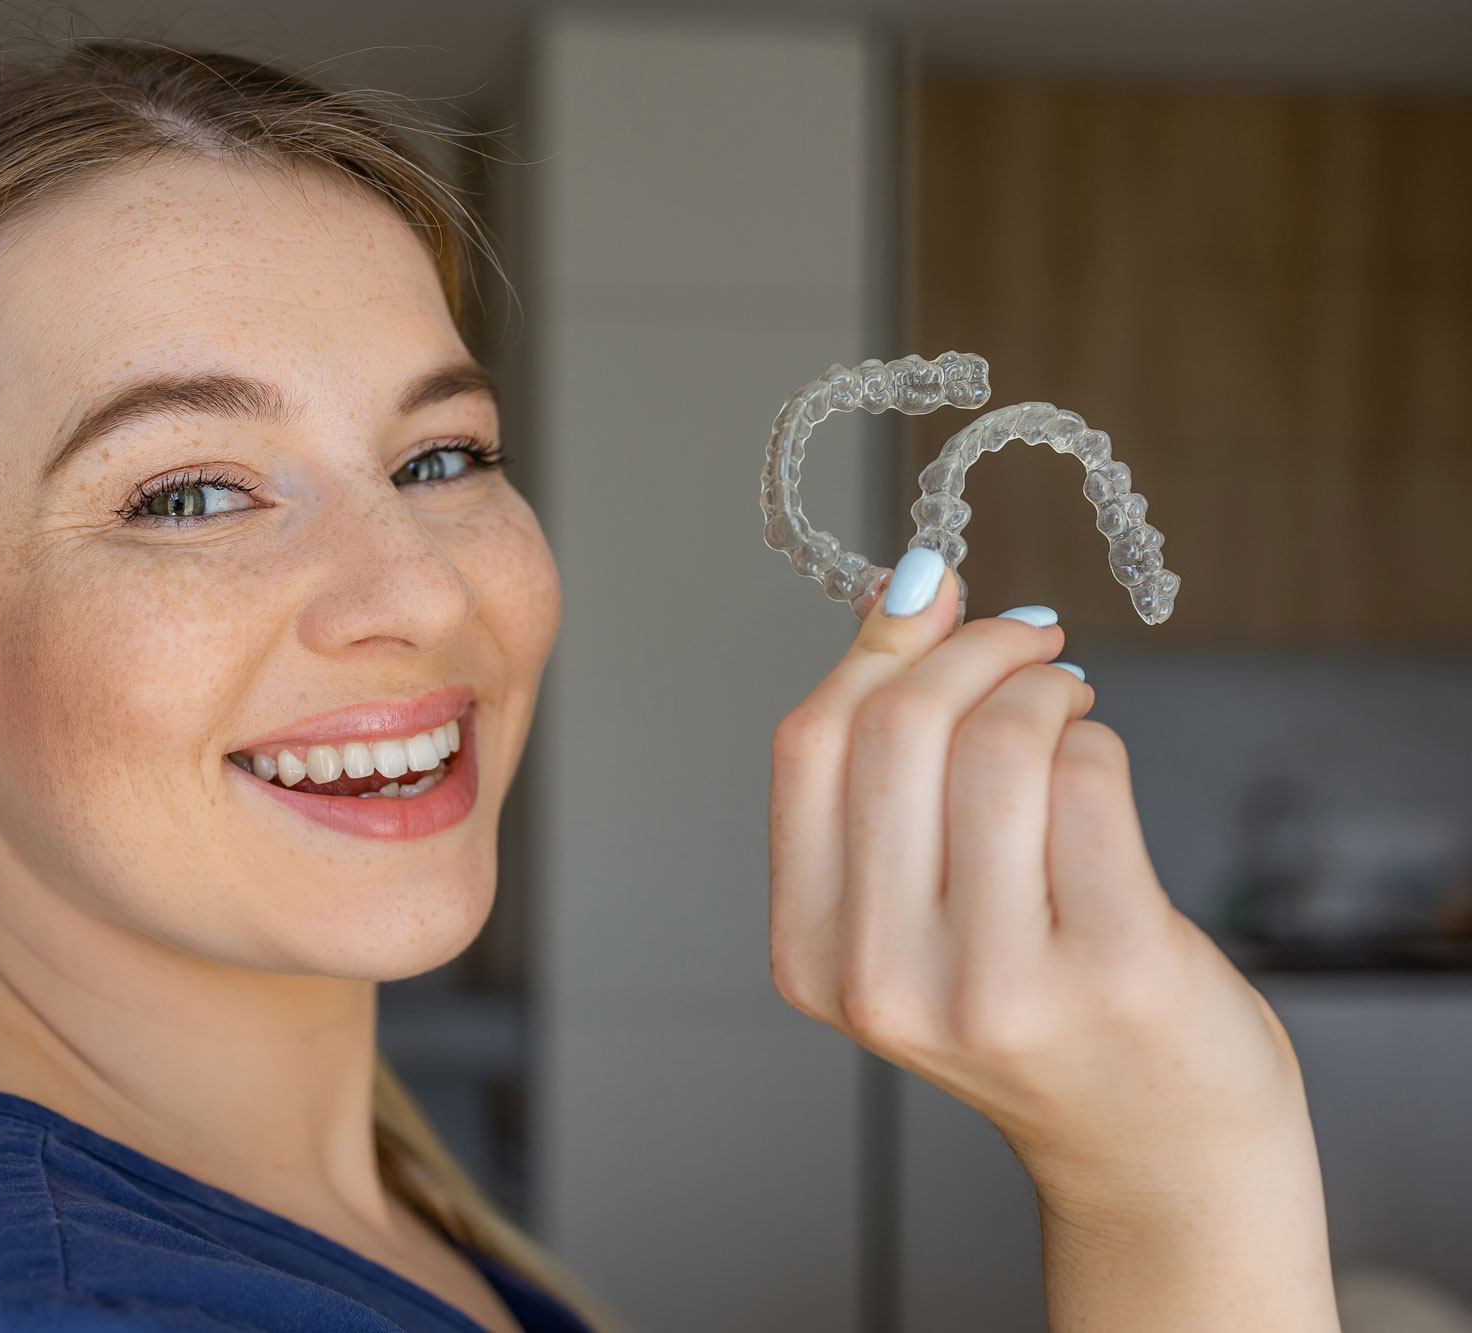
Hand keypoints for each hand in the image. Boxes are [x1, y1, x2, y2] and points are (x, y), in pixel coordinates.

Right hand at [768, 556, 1336, 1331]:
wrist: (1148, 1145)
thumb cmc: (1029, 1001)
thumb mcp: (911, 901)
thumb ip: (887, 760)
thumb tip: (907, 586)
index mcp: (810, 957)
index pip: (808, 746)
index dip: (878, 648)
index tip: (936, 600)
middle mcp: (883, 980)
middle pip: (899, 731)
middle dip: (973, 650)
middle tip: (1026, 640)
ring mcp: (994, 986)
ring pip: (1001, 745)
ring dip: (1046, 690)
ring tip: (1068, 706)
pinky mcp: (1110, 970)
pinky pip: (1090, 779)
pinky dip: (1098, 743)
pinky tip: (1099, 768)